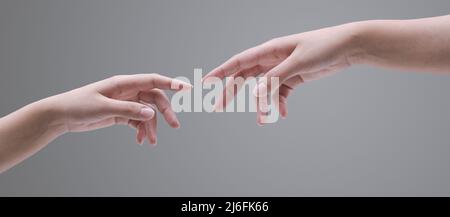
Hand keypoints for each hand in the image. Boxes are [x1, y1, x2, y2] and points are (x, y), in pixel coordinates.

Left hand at [44, 74, 191, 144]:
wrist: (61, 116)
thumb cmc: (78, 105)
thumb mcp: (104, 108)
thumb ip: (128, 110)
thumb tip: (151, 113)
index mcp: (124, 83)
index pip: (153, 80)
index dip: (171, 83)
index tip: (187, 88)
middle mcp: (127, 91)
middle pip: (154, 99)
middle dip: (165, 112)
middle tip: (175, 125)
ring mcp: (125, 103)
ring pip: (147, 113)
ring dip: (152, 127)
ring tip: (151, 142)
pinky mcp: (120, 114)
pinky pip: (137, 121)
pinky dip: (141, 130)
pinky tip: (140, 140)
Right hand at [203, 23, 360, 124]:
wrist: (348, 47)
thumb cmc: (323, 47)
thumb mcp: (298, 62)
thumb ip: (276, 78)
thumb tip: (255, 94)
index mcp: (269, 50)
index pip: (238, 62)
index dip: (220, 72)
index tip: (205, 82)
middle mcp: (272, 59)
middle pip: (245, 77)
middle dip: (231, 92)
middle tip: (217, 107)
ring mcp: (282, 69)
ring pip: (263, 89)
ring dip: (260, 105)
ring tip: (261, 120)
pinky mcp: (293, 78)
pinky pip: (280, 94)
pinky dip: (278, 104)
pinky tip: (281, 114)